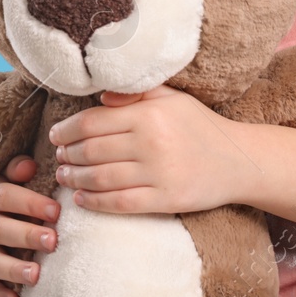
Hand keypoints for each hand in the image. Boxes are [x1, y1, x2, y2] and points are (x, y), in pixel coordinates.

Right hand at [0, 154, 58, 296]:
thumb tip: (29, 165)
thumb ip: (19, 169)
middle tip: (53, 242)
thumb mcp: (13, 177)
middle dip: (26, 236)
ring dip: (13, 269)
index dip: (29, 203)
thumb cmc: (16, 194)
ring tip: (37, 275)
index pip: (4, 196)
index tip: (56, 211)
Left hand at [48, 84, 260, 214]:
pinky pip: (120, 203)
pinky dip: (95, 202)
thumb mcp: (172, 98)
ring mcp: (159, 173)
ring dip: (75, 178)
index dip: (67, 130)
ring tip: (63, 175)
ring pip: (101, 179)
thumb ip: (136, 94)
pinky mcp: (166, 200)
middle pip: (92, 151)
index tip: (55, 135)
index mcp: (149, 114)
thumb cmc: (201, 126)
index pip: (93, 122)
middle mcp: (151, 142)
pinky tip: (81, 199)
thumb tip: (100, 97)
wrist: (240, 161)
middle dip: (67, 155)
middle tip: (57, 157)